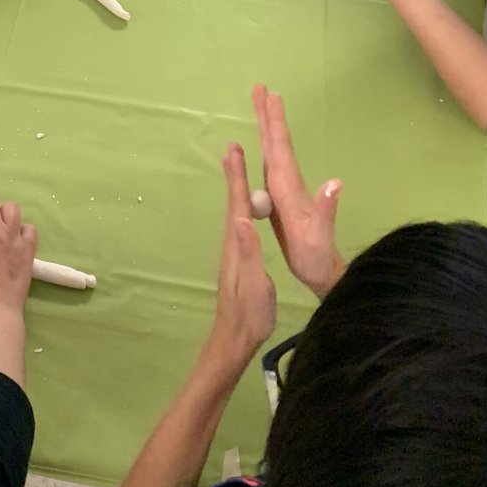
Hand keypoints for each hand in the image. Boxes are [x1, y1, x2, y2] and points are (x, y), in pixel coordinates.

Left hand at [205, 143, 276, 369]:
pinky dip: (241, 206)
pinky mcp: (239, 259)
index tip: (235, 149)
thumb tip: (242, 219)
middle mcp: (233, 242)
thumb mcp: (254, 283)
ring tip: (236, 168)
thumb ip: (249, 252)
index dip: (238, 176)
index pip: (238, 203)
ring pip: (235, 211)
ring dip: (236, 187)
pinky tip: (245, 209)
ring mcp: (234, 251)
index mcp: (238, 243)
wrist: (236, 337)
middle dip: (235, 174)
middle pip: (234, 202)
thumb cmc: (249, 312)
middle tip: (233, 148)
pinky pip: (240, 223)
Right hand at [253, 86, 344, 299]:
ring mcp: (284, 191)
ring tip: (260, 107)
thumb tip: (335, 181)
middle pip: (276, 143)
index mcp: (291, 187)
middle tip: (260, 87)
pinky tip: (253, 150)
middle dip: (268, 115)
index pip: (282, 148)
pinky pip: (266, 169)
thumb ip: (327, 209)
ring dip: (265, 128)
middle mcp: (288, 183)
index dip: (276, 122)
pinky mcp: (278, 201)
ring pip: (271, 152)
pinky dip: (260, 152)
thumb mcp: (322, 236)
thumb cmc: (318, 256)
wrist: (322, 272)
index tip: (272, 95)